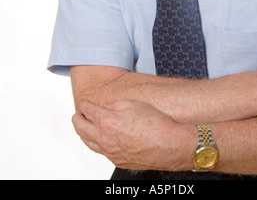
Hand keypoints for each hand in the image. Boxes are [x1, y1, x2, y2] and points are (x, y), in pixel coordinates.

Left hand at [72, 99, 195, 170]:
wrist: (170, 145)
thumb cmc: (156, 124)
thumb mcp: (134, 104)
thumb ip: (115, 105)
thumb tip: (106, 109)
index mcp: (107, 121)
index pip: (86, 110)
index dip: (85, 104)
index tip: (85, 102)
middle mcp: (105, 139)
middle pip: (80, 127)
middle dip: (77, 118)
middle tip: (78, 113)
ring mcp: (110, 153)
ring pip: (87, 143)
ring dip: (83, 132)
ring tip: (84, 126)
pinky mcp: (117, 161)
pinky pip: (100, 152)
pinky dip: (96, 143)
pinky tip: (100, 138)